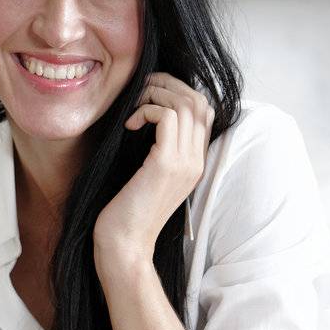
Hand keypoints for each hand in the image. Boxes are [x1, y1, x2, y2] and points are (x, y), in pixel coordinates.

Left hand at [95, 72, 211, 262]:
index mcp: (195, 162)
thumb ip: (155, 149)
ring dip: (155, 94)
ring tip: (134, 107)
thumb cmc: (126, 210)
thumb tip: (145, 116)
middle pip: (199, 100)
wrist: (125, 244)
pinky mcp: (166, 164)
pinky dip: (146, 110)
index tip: (149, 95)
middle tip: (141, 91)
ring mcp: (185, 162)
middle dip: (168, 84)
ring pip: (186, 103)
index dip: (179, 92)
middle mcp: (196, 160)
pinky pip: (167, 116)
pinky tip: (130, 126)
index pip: (205, 110)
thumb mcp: (146, 174)